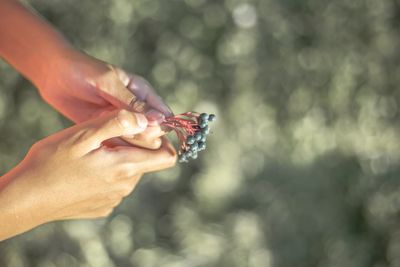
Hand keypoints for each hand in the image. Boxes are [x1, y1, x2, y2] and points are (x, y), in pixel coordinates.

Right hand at [0, 109, 175, 239]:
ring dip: (118, 158)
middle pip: (145, 161)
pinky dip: (107, 174)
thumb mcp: (82, 135)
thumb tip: (145, 119)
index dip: (163, 140)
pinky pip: (115, 185)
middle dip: (133, 145)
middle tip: (105, 136)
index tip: (147, 128)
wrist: (25, 199)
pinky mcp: (102, 207)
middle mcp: (125, 186)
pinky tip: (84, 170)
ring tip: (91, 152)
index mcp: (125, 167)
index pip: (167, 156)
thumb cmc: (50, 164)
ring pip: (129, 172)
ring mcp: (114, 199)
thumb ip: (117, 123)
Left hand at [37, 49, 170, 148]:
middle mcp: (136, 109)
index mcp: (142, 92)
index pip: (164, 115)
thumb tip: (159, 120)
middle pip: (153, 132)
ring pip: (136, 142)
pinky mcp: (107, 130)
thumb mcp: (108, 84)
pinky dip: (114, 148)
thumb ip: (132, 103)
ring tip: (109, 135)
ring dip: (126, 143)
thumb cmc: (82, 71)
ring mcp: (121, 121)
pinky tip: (103, 144)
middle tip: (122, 131)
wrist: (52, 74)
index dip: (160, 128)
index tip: (147, 131)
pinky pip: (118, 145)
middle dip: (142, 137)